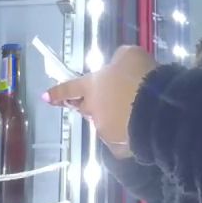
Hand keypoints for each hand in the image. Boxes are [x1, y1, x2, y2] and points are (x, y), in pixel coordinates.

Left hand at [42, 46, 156, 157]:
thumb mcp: (128, 55)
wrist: (156, 106)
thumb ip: (118, 60)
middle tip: (100, 101)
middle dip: (88, 105)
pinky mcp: (119, 147)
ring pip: (102, 125)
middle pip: (84, 108)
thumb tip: (116, 66)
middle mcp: (93, 109)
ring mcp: (105, 130)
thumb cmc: (140, 75)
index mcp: (91, 86)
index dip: (57, 92)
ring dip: (110, 119)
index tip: (45, 97)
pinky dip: (124, 137)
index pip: (69, 88)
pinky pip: (118, 143)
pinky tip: (134, 132)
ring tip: (130, 114)